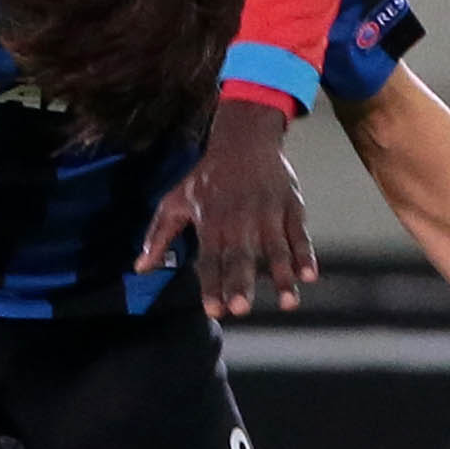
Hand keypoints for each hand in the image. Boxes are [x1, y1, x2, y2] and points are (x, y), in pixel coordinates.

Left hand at [136, 97, 316, 317]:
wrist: (244, 139)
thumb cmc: (207, 176)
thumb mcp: (175, 200)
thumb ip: (158, 235)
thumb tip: (140, 268)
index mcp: (210, 222)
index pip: (210, 260)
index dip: (212, 285)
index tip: (214, 310)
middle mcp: (239, 221)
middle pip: (240, 257)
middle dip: (241, 283)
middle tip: (241, 308)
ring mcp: (267, 214)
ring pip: (275, 250)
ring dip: (281, 277)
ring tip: (286, 302)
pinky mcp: (290, 207)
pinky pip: (299, 234)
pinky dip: (305, 255)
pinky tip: (309, 276)